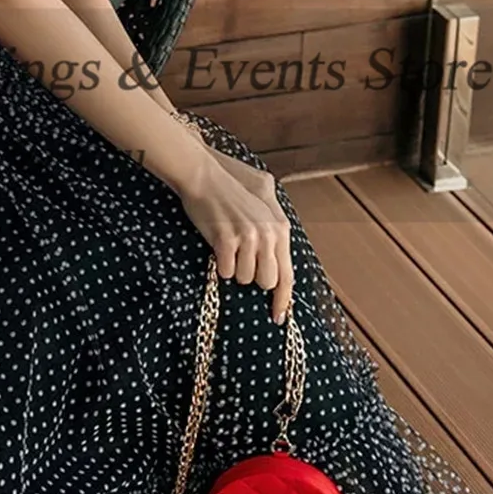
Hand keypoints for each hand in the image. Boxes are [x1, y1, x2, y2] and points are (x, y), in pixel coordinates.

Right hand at [178, 144, 293, 325]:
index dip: (283, 299)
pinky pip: (225, 271)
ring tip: (227, 246)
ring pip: (244, 278)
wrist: (204, 176)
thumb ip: (274, 234)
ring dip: (234, 269)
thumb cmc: (229, 192)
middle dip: (252, 277)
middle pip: (267, 282)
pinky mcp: (226, 239)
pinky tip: (217, 246)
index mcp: (280, 228)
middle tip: (239, 261)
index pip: (288, 275)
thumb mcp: (262, 210)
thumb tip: (277, 268)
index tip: (278, 317)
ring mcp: (248, 237)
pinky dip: (220, 264)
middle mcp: (268, 234)